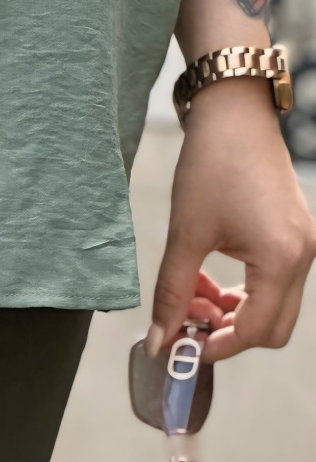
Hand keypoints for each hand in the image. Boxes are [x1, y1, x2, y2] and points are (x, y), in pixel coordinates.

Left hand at [148, 78, 315, 363]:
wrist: (234, 114)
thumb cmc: (212, 165)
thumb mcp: (184, 236)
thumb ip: (171, 296)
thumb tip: (159, 343)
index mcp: (281, 257)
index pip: (255, 331)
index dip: (216, 348)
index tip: (181, 346)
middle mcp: (302, 255)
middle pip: (271, 329)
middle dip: (226, 334)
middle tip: (185, 318)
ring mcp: (302, 246)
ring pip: (269, 309)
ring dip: (227, 313)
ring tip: (188, 292)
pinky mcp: (293, 238)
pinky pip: (270, 286)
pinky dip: (237, 294)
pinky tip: (203, 279)